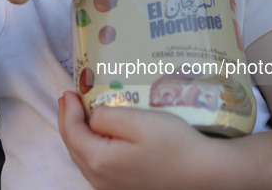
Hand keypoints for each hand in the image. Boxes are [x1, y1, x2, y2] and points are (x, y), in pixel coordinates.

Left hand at [58, 91, 223, 189]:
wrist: (203, 174)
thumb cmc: (174, 145)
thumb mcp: (138, 121)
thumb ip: (106, 116)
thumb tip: (92, 116)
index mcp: (99, 161)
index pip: (72, 132)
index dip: (67, 110)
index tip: (69, 91)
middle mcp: (100, 180)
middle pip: (74, 146)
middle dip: (68, 121)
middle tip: (68, 99)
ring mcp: (111, 188)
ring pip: (84, 157)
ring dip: (79, 134)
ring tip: (80, 113)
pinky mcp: (123, 188)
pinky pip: (97, 165)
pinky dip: (91, 146)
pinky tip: (99, 134)